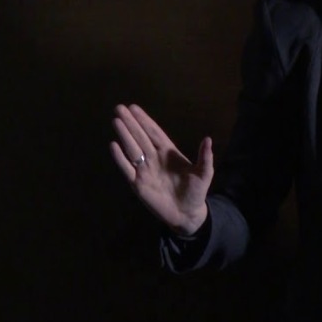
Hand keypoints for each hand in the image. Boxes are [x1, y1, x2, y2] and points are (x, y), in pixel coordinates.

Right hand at [110, 104, 213, 235]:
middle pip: (140, 137)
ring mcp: (145, 170)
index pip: (154, 133)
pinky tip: (113, 145)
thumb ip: (205, 157)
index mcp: (169, 152)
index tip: (134, 108)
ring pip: (132, 149)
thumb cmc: (196, 191)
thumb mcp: (204, 174)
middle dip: (130, 123)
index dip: (145, 120)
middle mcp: (154, 158)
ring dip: (124, 135)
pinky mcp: (138, 184)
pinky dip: (120, 158)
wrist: (187, 213)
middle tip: (119, 108)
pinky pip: (127, 168)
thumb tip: (208, 139)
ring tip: (116, 121)